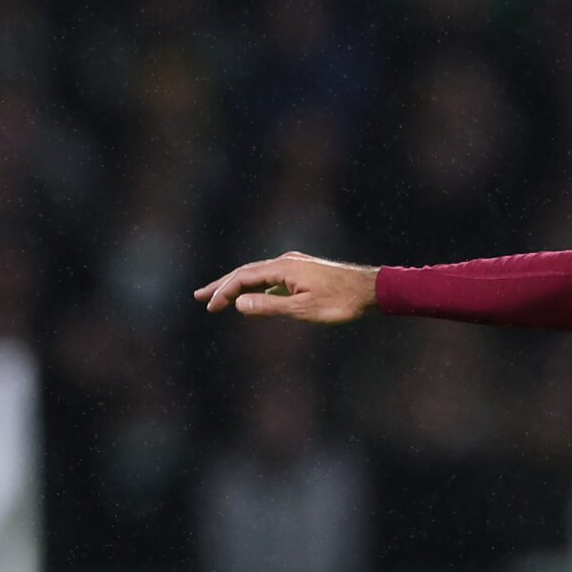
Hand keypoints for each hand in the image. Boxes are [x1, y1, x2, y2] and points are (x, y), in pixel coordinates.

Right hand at [195, 252, 377, 321]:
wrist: (372, 290)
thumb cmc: (341, 302)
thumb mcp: (303, 309)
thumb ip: (270, 306)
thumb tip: (239, 304)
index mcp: (283, 268)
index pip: (243, 278)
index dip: (224, 292)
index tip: (209, 307)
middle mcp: (286, 261)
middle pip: (246, 272)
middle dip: (222, 286)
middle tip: (199, 297)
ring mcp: (295, 265)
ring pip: (259, 275)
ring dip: (239, 286)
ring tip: (219, 299)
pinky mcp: (304, 271)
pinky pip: (273, 278)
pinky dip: (258, 288)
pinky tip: (253, 299)